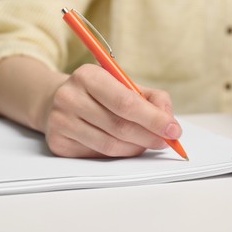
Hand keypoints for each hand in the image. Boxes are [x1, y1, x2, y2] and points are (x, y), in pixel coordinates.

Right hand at [42, 64, 181, 157]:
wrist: (59, 99)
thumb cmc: (100, 93)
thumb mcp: (125, 85)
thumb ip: (153, 98)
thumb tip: (169, 122)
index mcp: (88, 76)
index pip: (125, 102)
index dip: (153, 119)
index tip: (174, 130)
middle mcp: (69, 97)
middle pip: (119, 127)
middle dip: (149, 137)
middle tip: (165, 141)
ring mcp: (60, 121)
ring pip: (110, 145)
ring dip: (136, 148)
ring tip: (146, 143)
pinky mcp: (58, 143)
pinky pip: (97, 155)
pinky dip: (118, 154)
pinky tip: (125, 145)